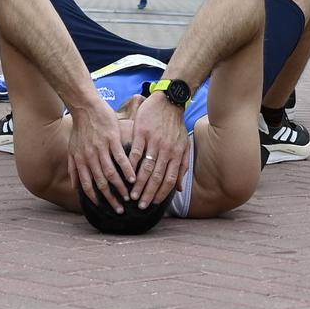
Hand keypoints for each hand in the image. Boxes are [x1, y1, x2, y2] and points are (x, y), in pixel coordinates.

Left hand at [67, 102, 132, 209]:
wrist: (85, 108)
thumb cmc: (80, 129)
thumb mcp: (72, 150)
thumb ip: (73, 169)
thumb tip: (74, 187)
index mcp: (80, 161)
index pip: (87, 185)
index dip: (94, 198)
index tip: (102, 207)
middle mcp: (90, 158)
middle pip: (101, 183)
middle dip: (110, 198)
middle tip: (119, 210)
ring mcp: (101, 149)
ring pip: (111, 173)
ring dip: (121, 187)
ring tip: (129, 197)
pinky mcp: (112, 140)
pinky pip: (120, 158)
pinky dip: (127, 170)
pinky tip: (134, 178)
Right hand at [127, 92, 191, 206]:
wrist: (169, 102)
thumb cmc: (176, 126)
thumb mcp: (184, 146)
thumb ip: (182, 168)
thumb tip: (179, 189)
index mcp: (177, 155)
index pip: (169, 180)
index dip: (161, 193)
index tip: (153, 203)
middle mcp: (166, 150)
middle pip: (157, 177)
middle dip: (148, 193)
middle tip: (140, 206)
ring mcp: (154, 142)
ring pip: (146, 167)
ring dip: (138, 183)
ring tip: (131, 195)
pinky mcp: (142, 133)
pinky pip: (136, 152)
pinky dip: (130, 164)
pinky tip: (124, 174)